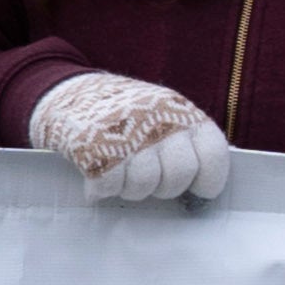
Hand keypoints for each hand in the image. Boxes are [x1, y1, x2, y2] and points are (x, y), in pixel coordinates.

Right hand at [30, 70, 231, 205]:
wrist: (70, 92)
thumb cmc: (126, 114)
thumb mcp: (165, 115)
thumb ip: (185, 143)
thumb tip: (203, 186)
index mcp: (182, 113)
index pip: (213, 153)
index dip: (210, 179)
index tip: (201, 191)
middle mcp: (159, 121)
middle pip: (179, 174)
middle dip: (165, 188)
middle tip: (151, 184)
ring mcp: (126, 132)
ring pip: (144, 183)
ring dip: (132, 190)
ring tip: (122, 179)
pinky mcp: (93, 145)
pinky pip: (109, 184)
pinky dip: (103, 190)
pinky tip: (98, 184)